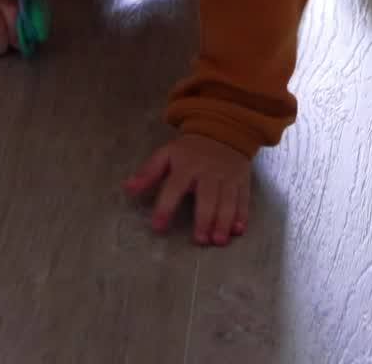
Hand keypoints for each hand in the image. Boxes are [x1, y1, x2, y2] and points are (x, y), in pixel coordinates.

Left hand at [125, 134, 250, 245]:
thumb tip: (128, 188)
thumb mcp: (167, 154)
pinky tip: (238, 230)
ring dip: (224, 220)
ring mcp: (227, 176)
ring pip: (227, 199)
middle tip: (200, 240)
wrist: (221, 130)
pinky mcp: (241, 180)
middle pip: (207, 195)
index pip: (174, 186)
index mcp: (186, 165)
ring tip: (219, 240)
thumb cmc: (189, 150)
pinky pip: (243, 198)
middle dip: (204, 218)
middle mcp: (208, 171)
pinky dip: (242, 214)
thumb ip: (149, 172)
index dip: (165, 206)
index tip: (158, 227)